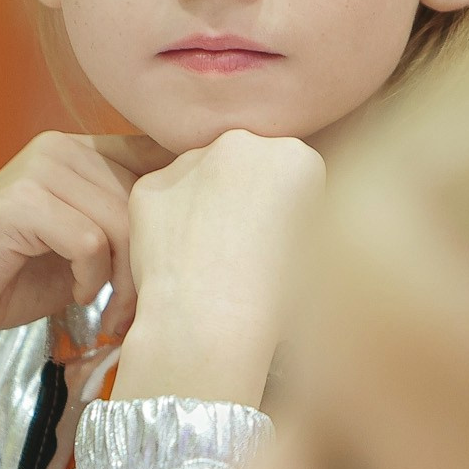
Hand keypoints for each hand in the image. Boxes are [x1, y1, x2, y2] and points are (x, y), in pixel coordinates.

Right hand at [0, 132, 169, 450]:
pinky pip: (90, 239)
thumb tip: (206, 229)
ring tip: (113, 311)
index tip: (198, 261)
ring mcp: (39, 168)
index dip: (188, 208)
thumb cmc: (17, 279)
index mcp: (83, 149)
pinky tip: (80, 296)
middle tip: (141, 308)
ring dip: (127, 277)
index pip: (161, 160)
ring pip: (123, 219)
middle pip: (148, 196)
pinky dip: (92, 277)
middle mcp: (62, 146)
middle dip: (156, 260)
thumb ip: (128, 227)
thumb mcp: (87, 248)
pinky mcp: (20, 201)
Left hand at [116, 129, 325, 411]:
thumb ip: (306, 218)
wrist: (211, 324)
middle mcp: (242, 144)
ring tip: (211, 258)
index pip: (295, 173)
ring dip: (208, 204)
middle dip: (247, 194)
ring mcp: (189, 161)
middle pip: (247, 164)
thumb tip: (290, 216)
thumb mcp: (319, 254)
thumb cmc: (277, 300)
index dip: (290, 210)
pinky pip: (166, 199)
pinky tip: (180, 259)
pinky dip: (171, 222)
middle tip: (245, 247)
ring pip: (203, 177)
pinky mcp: (149, 186)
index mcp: (296, 157)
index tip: (284, 242)